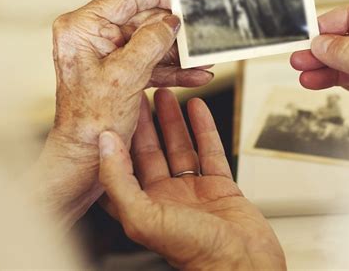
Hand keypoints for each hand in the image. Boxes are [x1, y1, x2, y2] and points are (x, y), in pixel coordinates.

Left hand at [29, 0, 212, 228]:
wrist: (86, 156)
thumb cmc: (90, 123)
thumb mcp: (125, 77)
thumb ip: (150, 42)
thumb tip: (170, 21)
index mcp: (83, 28)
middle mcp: (93, 36)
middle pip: (143, 20)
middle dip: (174, 31)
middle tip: (199, 31)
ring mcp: (107, 53)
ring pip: (151, 42)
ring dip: (178, 53)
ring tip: (202, 58)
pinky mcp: (119, 69)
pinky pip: (150, 62)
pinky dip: (172, 69)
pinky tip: (194, 74)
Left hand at [98, 89, 285, 270]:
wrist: (243, 264)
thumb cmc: (195, 254)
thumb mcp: (145, 217)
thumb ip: (119, 180)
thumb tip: (104, 145)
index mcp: (143, 206)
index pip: (123, 165)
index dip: (118, 138)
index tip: (117, 111)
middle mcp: (165, 197)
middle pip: (151, 151)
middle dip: (146, 122)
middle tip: (142, 94)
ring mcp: (193, 191)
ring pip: (180, 147)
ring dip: (173, 120)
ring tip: (167, 95)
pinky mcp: (219, 187)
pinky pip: (210, 150)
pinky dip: (204, 128)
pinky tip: (198, 109)